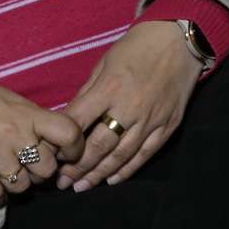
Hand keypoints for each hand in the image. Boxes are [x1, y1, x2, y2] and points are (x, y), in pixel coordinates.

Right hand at [0, 62, 84, 206]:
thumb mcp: (10, 99)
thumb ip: (34, 119)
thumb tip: (58, 142)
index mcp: (27, 113)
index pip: (69, 133)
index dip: (73, 148)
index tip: (64, 154)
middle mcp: (14, 133)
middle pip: (47, 169)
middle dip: (39, 171)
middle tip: (24, 164)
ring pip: (23, 187)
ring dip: (15, 184)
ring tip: (2, 170)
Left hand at [56, 21, 202, 191]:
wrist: (178, 41)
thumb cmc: (136, 47)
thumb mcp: (104, 62)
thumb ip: (88, 92)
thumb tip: (70, 118)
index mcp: (110, 88)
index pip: (80, 120)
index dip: (62, 140)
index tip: (49, 153)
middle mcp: (130, 107)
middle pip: (99, 145)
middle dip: (78, 166)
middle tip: (62, 181)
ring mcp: (151, 119)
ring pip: (121, 155)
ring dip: (99, 173)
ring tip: (81, 186)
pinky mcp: (168, 126)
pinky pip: (145, 154)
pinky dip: (128, 169)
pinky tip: (112, 179)